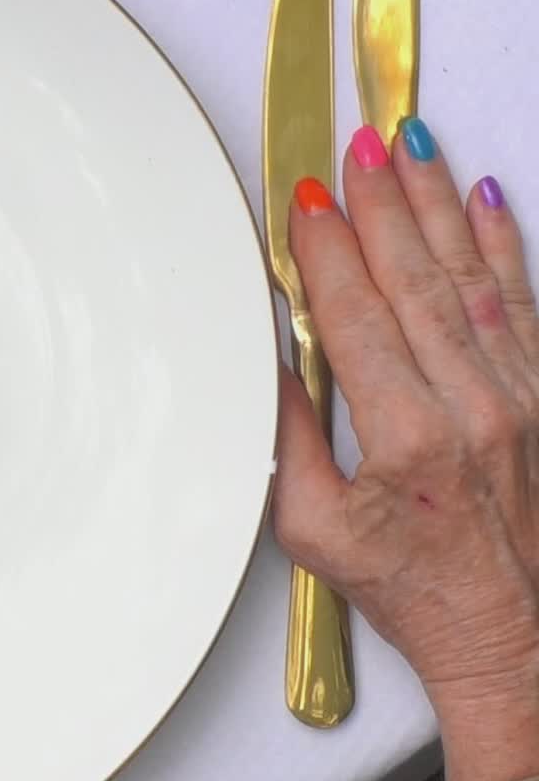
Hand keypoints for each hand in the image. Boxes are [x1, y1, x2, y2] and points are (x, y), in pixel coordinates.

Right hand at [273, 118, 538, 780]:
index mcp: (408, 438)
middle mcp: (475, 407)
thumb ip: (285, 438)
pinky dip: (506, 244)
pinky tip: (488, 198)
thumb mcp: (314, 530)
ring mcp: (522, 398)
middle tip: (360, 143)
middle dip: (384, 202)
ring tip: (413, 144)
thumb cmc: (415, 591)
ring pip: (475, 277)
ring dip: (439, 204)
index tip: (307, 203)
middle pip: (418, 279)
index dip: (328, 254)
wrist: (519, 637)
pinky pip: (524, 302)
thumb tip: (267, 359)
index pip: (357, 318)